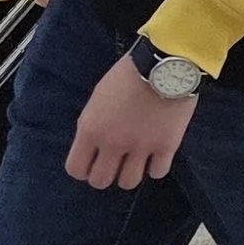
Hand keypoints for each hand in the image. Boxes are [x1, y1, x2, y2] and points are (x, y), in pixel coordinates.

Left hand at [66, 55, 194, 190]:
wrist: (164, 62)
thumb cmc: (128, 74)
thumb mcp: (98, 98)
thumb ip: (94, 125)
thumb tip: (95, 147)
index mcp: (91, 130)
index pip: (76, 169)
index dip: (84, 169)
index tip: (93, 162)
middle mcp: (113, 143)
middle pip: (101, 181)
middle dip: (106, 174)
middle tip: (115, 163)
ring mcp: (141, 147)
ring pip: (129, 182)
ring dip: (130, 173)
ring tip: (137, 161)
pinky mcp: (167, 146)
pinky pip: (157, 172)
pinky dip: (156, 167)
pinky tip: (157, 155)